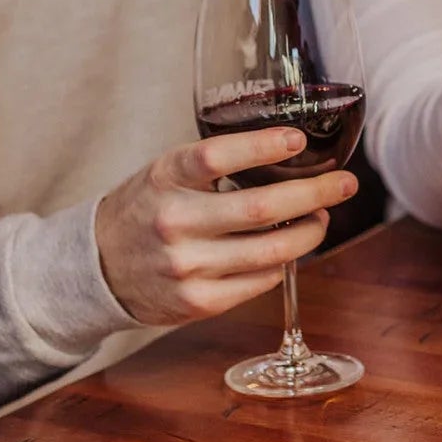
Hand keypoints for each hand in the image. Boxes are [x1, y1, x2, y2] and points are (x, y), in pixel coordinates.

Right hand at [94, 128, 358, 324]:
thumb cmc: (145, 209)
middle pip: (261, 209)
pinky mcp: (199, 302)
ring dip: (310, 233)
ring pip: (272, 251)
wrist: (97, 267)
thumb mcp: (165, 173)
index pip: (217, 157)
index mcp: (165, 178)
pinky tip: (289, 249)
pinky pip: (260, 281)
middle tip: (344, 184)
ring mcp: (187, 267)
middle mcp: (175, 222)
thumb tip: (290, 153)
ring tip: (322, 217)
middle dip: (315, 194)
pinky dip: (282, 263)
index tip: (299, 140)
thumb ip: (214, 164)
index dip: (263, 147)